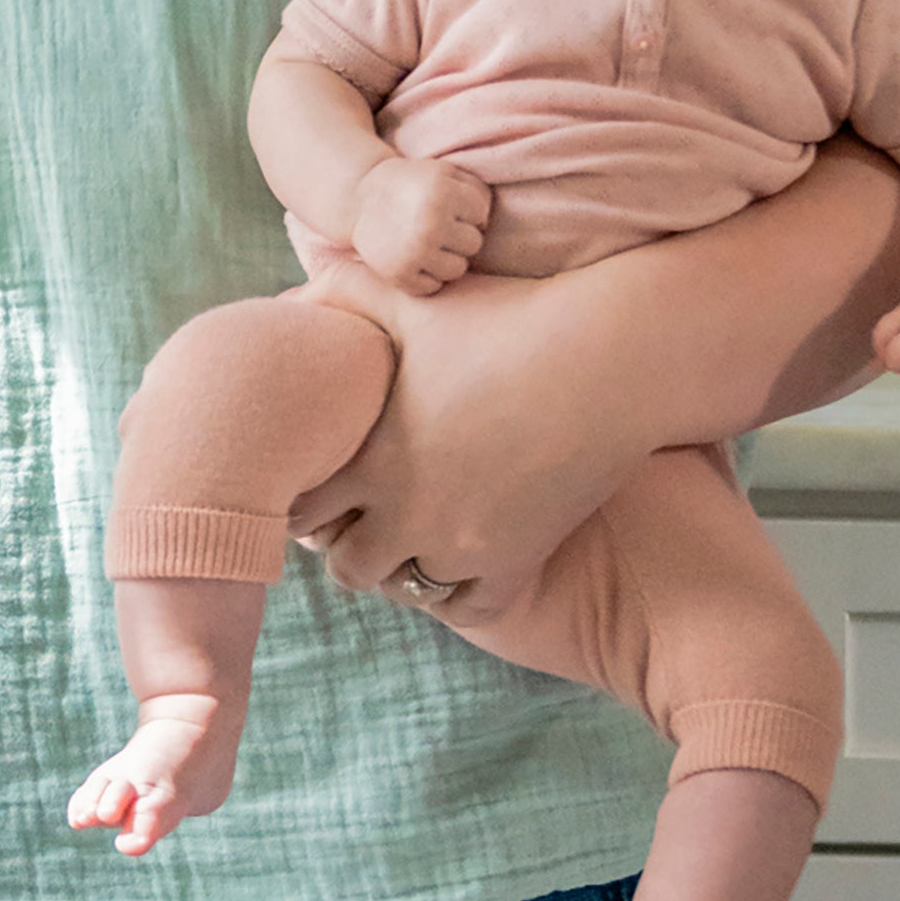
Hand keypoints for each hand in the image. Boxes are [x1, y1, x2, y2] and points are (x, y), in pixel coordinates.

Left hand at [283, 261, 616, 605]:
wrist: (609, 357)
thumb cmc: (507, 318)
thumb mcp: (412, 299)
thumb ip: (341, 291)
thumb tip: (290, 298)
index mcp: (374, 458)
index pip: (301, 514)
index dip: (309, 500)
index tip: (331, 480)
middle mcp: (410, 513)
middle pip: (348, 566)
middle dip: (349, 543)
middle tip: (369, 515)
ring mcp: (465, 544)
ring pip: (406, 588)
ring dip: (404, 565)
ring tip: (417, 529)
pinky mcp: (518, 560)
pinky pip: (469, 608)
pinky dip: (459, 590)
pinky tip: (466, 552)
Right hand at [346, 155, 490, 295]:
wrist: (358, 200)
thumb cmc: (410, 184)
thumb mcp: (442, 171)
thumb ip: (475, 188)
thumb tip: (487, 222)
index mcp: (442, 193)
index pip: (481, 214)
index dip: (467, 210)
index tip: (448, 206)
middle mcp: (430, 223)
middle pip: (474, 244)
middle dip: (459, 236)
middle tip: (436, 227)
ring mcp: (414, 252)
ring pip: (458, 270)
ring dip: (447, 259)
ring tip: (429, 244)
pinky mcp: (398, 274)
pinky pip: (433, 287)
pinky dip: (426, 277)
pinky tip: (415, 259)